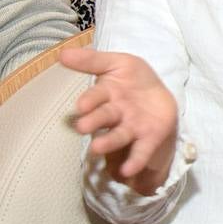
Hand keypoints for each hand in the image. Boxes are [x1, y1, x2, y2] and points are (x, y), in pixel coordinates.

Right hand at [59, 47, 177, 195]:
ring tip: (97, 149)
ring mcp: (131, 126)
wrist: (160, 95)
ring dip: (108, 142)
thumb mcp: (117, 63)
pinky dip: (135, 160)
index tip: (81, 105)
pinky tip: (128, 170)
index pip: (96, 97)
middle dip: (94, 122)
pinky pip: (141, 151)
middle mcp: (116, 112)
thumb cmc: (132, 79)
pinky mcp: (148, 138)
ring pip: (118, 135)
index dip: (89, 101)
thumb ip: (92, 60)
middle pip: (104, 117)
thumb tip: (62, 53)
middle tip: (83, 127)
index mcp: (107, 93)